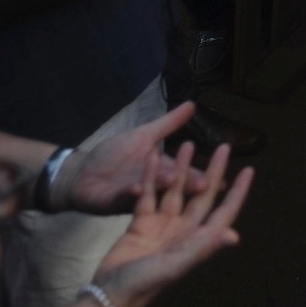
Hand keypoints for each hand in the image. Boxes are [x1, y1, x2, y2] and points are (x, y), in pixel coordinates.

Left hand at [54, 102, 208, 213]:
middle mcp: (153, 186)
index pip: (187, 174)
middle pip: (174, 186)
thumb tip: (193, 104)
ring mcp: (136, 196)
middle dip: (189, 185)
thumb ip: (169, 124)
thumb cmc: (114, 156)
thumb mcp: (144, 135)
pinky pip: (123, 198)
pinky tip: (137, 187)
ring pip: (152, 191)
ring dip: (162, 186)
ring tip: (174, 178)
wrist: (82, 171)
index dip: (203, 176)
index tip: (223, 180)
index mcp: (163, 171)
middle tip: (207, 184)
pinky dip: (130, 193)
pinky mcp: (115, 202)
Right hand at [92, 141, 253, 306]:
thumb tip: (234, 235)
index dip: (237, 192)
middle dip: (213, 171)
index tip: (249, 169)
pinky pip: (149, 194)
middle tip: (222, 146)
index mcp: (197, 241)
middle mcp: (184, 231)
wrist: (109, 295)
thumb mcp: (176, 266)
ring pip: (175, 191)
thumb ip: (203, 248)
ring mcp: (162, 226)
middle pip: (202, 195)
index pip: (224, 212)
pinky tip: (153, 156)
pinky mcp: (140, 223)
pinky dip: (151, 176)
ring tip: (186, 143)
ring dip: (181, 169)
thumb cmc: (146, 284)